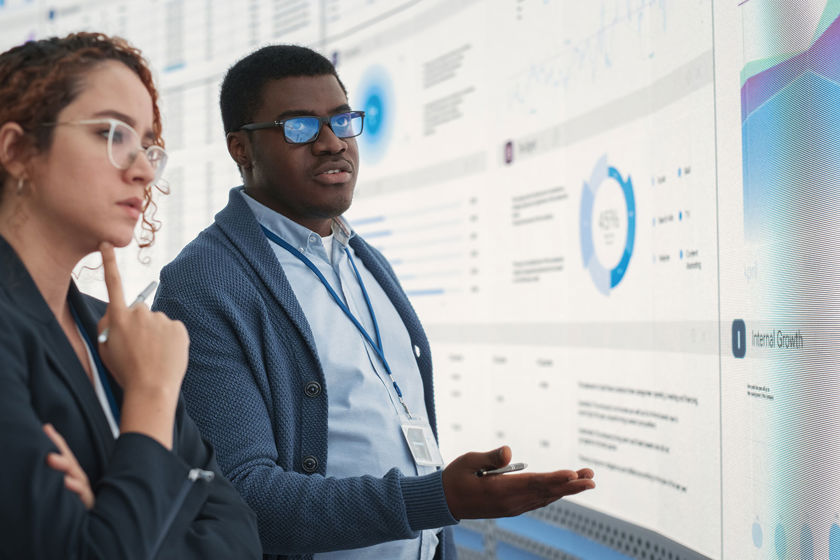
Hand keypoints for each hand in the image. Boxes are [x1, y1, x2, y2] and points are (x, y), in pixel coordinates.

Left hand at [43, 424, 93, 508]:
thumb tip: (46, 443)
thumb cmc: (75, 501)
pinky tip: (66, 482)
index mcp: (71, 471)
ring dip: (62, 465)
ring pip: (73, 473)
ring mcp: (82, 487)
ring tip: (50, 458)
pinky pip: (80, 492)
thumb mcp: (65, 483)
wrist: (94, 522)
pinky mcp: (86, 500)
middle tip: (46, 434)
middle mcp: (78, 476)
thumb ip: (58, 466)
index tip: (45, 428)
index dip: (55, 440)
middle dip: (58, 446)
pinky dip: (74, 486)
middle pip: (68, 458)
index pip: (63, 452)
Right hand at [96, 242, 188, 448]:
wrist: (152, 388)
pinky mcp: (178, 327)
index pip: (113, 284)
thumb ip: (107, 327)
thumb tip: (115, 314)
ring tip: (153, 356)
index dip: (109, 263)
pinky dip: (170, 340)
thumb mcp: (105, 350)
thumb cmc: (125, 372)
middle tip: (138, 348)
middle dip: (139, 324)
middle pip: (139, 311)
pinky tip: (166, 355)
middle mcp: (140, 313)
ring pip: (157, 323)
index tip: (107, 244)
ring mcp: (161, 319)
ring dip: (155, 334)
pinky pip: (172, 330)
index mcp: (118, 318)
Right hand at [441, 446, 594, 519]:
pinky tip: (563, 489)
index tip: (574, 475)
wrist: (444, 502)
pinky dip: (553, 494)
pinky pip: (537, 501)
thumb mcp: (468, 462)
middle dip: (570, 485)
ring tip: (586, 481)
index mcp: (501, 491)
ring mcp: (512, 507)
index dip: (556, 479)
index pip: (534, 483)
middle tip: (591, 478)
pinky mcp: (511, 507)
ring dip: (566, 490)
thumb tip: (509, 451)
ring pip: (545, 497)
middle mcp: (511, 503)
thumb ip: (490, 457)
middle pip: (546, 492)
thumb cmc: (455, 478)